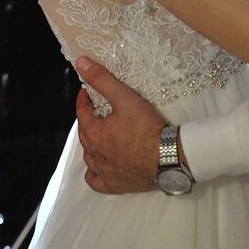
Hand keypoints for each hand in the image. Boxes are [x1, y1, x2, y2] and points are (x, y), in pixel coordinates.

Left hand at [75, 57, 166, 192]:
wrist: (168, 158)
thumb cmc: (146, 127)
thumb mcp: (125, 98)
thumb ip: (102, 80)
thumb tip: (80, 62)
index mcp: (95, 134)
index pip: (82, 114)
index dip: (83, 100)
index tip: (86, 91)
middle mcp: (95, 155)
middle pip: (85, 135)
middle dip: (87, 120)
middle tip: (95, 110)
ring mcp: (105, 173)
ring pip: (89, 158)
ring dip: (91, 145)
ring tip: (99, 135)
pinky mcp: (115, 186)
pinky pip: (96, 181)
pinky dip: (94, 173)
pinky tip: (99, 167)